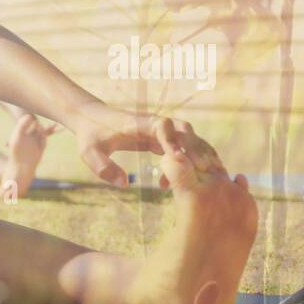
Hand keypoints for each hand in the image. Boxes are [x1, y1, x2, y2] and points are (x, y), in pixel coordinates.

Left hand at [70, 102, 224, 186]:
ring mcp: (160, 131)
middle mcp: (154, 124)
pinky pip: (182, 147)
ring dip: (201, 152)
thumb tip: (124, 183)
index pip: (161, 126)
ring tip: (215, 172)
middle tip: (205, 169)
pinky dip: (193, 157)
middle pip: (183, 130)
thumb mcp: (89, 152)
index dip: (172, 140)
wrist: (91, 120)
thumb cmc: (90, 135)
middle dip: (195, 147)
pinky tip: (195, 177)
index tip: (178, 158)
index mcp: (138, 124)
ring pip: (188, 137)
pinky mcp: (161, 139)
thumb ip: (103, 167)